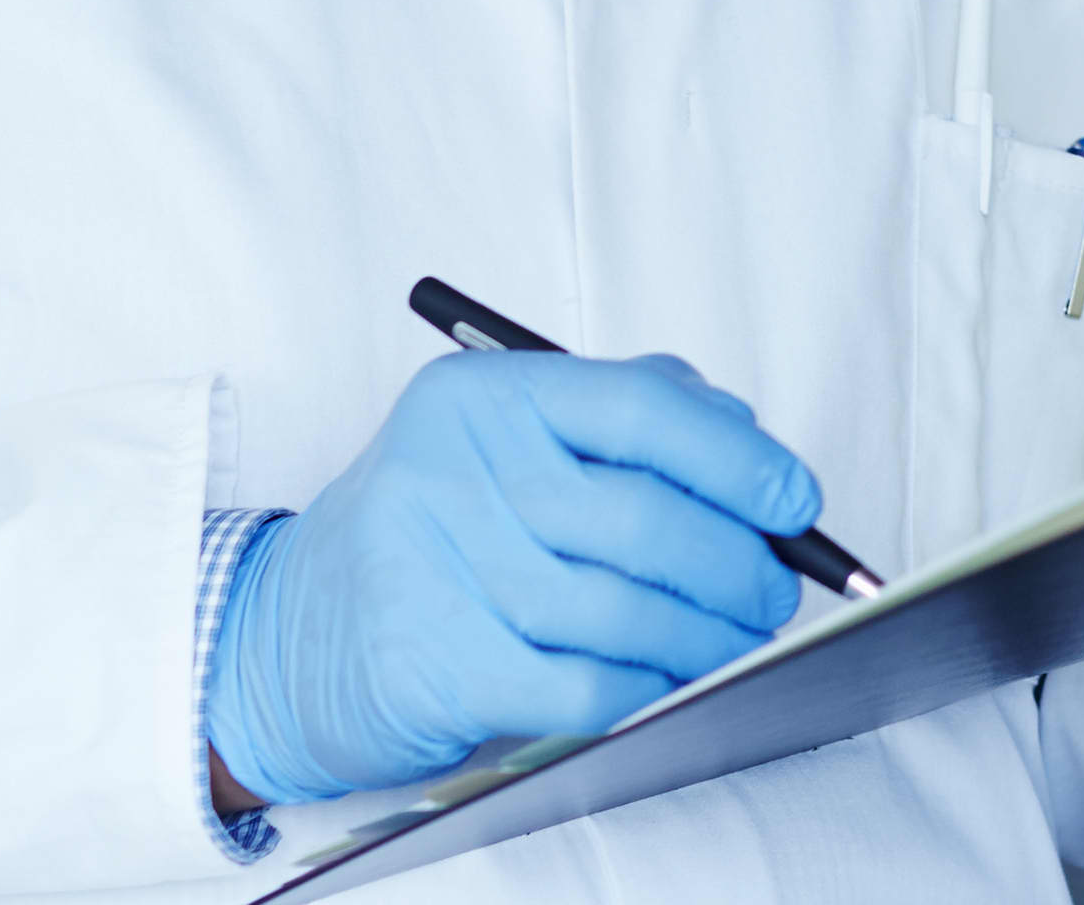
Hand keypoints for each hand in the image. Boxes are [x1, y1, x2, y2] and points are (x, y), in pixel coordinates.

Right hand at [206, 350, 825, 807]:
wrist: (288, 636)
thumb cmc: (434, 533)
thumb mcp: (507, 444)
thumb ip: (625, 416)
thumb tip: (750, 446)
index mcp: (484, 396)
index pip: (641, 407)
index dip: (737, 459)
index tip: (795, 499)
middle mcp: (451, 470)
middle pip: (643, 517)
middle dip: (737, 563)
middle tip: (775, 588)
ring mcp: (435, 568)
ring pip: (623, 609)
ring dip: (706, 635)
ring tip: (738, 639)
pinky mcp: (434, 663)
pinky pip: (583, 684)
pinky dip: (647, 688)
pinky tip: (670, 682)